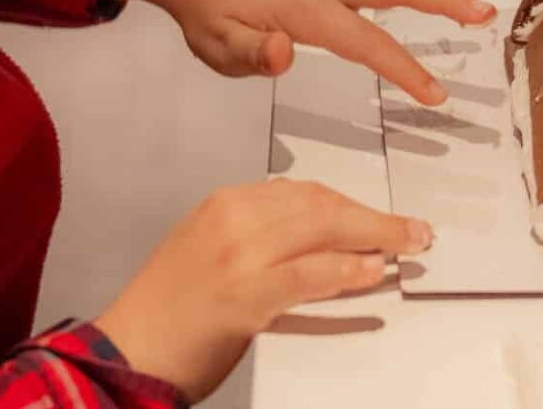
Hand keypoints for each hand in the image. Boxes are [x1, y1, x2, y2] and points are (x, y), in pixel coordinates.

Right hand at [95, 180, 432, 401]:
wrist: (128, 349)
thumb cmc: (170, 309)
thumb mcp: (209, 249)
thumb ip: (257, 234)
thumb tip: (320, 235)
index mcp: (225, 204)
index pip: (304, 193)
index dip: (352, 205)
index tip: (382, 218)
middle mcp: (232, 219)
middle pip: (320, 205)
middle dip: (374, 218)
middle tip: (414, 230)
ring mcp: (238, 254)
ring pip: (321, 229)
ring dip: (375, 237)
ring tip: (408, 246)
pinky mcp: (244, 293)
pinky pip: (308, 273)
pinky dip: (346, 269)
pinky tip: (372, 272)